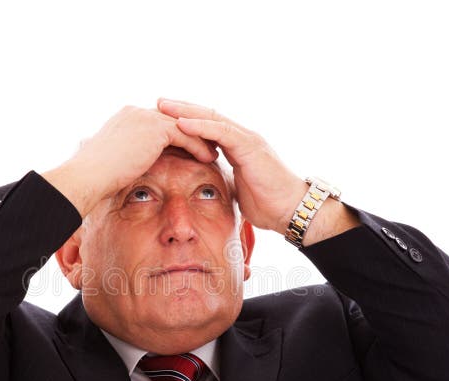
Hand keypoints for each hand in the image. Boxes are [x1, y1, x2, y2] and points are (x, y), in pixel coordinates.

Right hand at [43, 105, 217, 217]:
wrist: (87, 177)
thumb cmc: (95, 178)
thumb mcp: (113, 163)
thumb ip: (127, 159)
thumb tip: (130, 170)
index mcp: (125, 118)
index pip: (157, 121)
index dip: (174, 134)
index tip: (188, 146)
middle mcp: (136, 112)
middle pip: (173, 119)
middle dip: (191, 132)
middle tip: (208, 144)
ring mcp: (145, 118)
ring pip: (183, 125)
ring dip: (200, 139)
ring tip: (213, 152)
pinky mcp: (155, 129)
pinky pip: (186, 135)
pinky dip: (198, 146)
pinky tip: (209, 159)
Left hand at [156, 98, 306, 233]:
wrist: (290, 210)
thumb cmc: (267, 204)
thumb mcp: (236, 190)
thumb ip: (222, 181)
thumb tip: (204, 187)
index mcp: (236, 146)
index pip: (208, 126)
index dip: (186, 120)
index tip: (163, 119)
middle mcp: (241, 137)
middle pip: (207, 116)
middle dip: (181, 109)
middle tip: (157, 103)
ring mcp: (247, 139)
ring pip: (212, 118)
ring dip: (185, 111)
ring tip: (162, 107)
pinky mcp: (250, 146)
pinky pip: (221, 132)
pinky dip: (200, 126)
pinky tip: (181, 123)